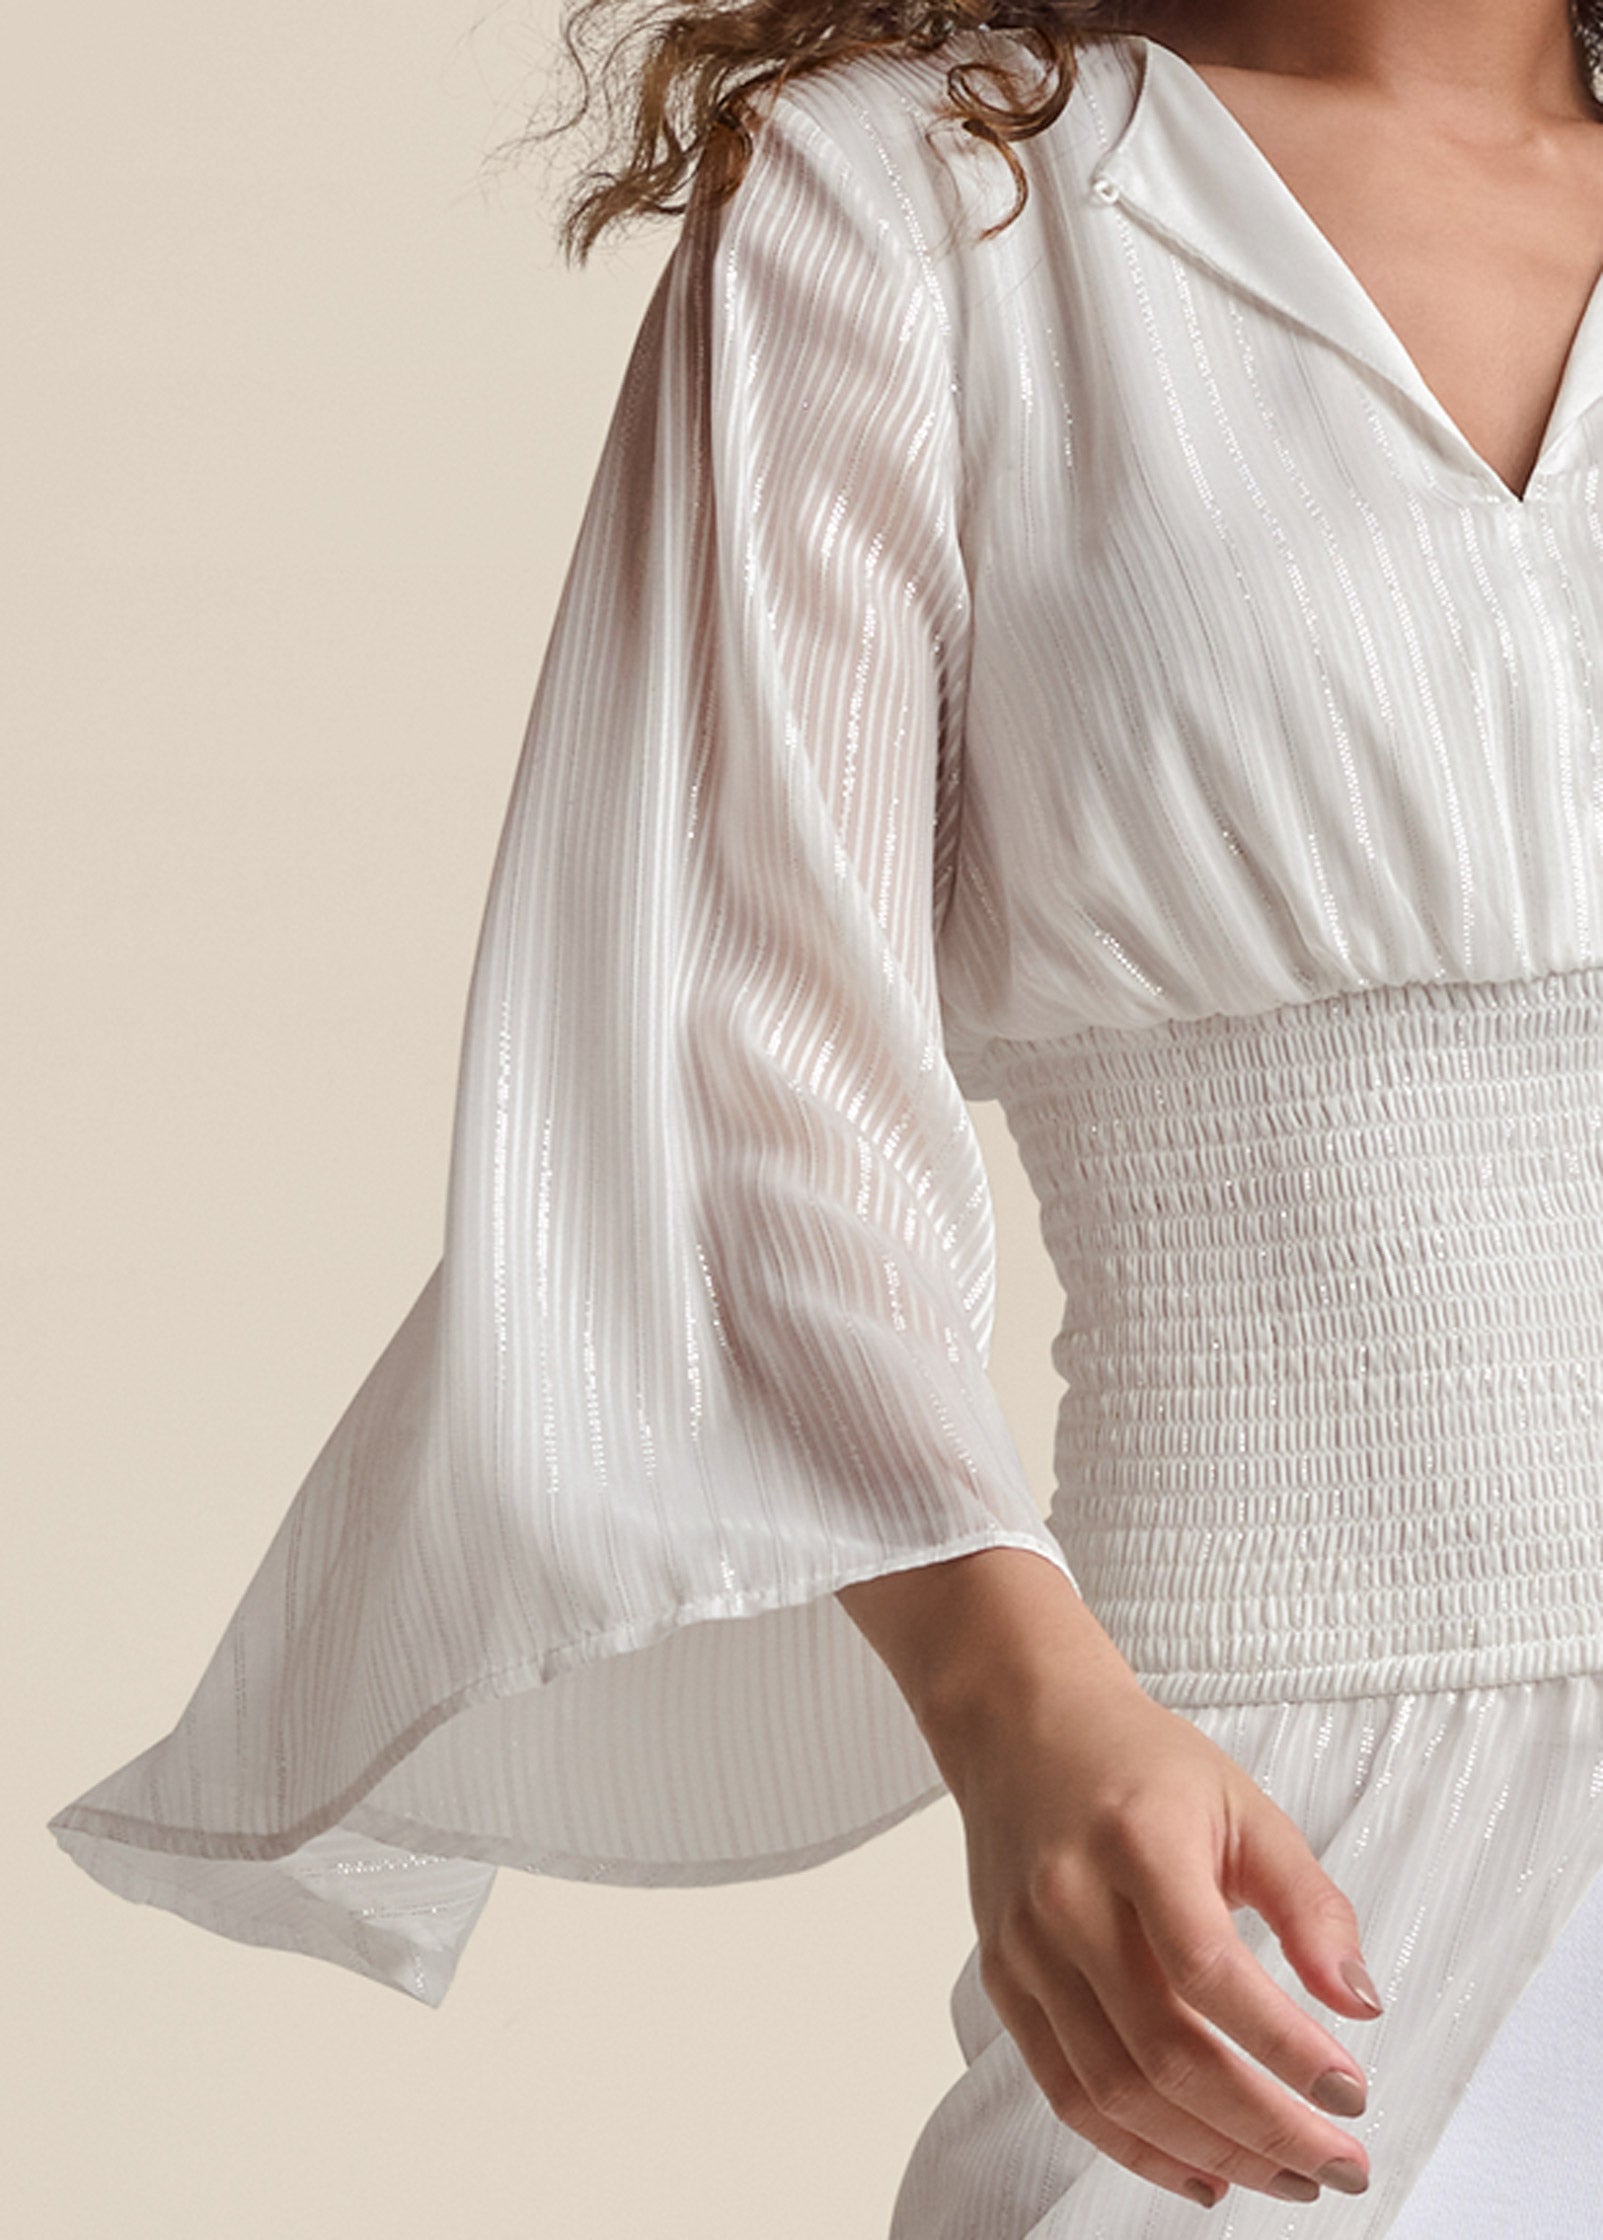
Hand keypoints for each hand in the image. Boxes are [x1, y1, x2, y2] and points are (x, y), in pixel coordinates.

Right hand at [838, 1548, 1380, 2212]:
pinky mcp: (1005, 1983)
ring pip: (1116, 2089)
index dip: (1285, 2047)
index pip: (1208, 1970)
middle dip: (1264, 2127)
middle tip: (1339, 2164)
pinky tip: (1202, 2170)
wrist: (1021, 1726)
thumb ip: (1308, 1902)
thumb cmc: (1137, 1763)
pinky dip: (1137, 2148)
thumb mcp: (1243, 1804)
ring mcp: (1027, 1949)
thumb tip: (1361, 2004)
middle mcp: (1068, 1899)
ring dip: (1211, 2152)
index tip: (1352, 2094)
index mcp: (1135, 1841)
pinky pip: (1067, 2092)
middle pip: (1165, 2050)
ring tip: (1286, 2176)